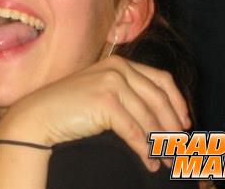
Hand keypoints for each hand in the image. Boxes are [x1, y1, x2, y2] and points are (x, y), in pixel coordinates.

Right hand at [0, 56, 190, 171]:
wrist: (39, 114)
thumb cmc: (68, 107)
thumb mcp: (101, 91)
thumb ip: (128, 95)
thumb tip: (160, 119)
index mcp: (120, 63)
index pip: (161, 79)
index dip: (177, 102)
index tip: (185, 123)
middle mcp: (118, 68)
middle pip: (159, 99)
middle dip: (173, 127)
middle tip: (181, 149)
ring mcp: (111, 82)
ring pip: (149, 118)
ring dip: (162, 143)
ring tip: (167, 161)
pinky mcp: (105, 101)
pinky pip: (134, 130)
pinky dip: (145, 149)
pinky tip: (149, 161)